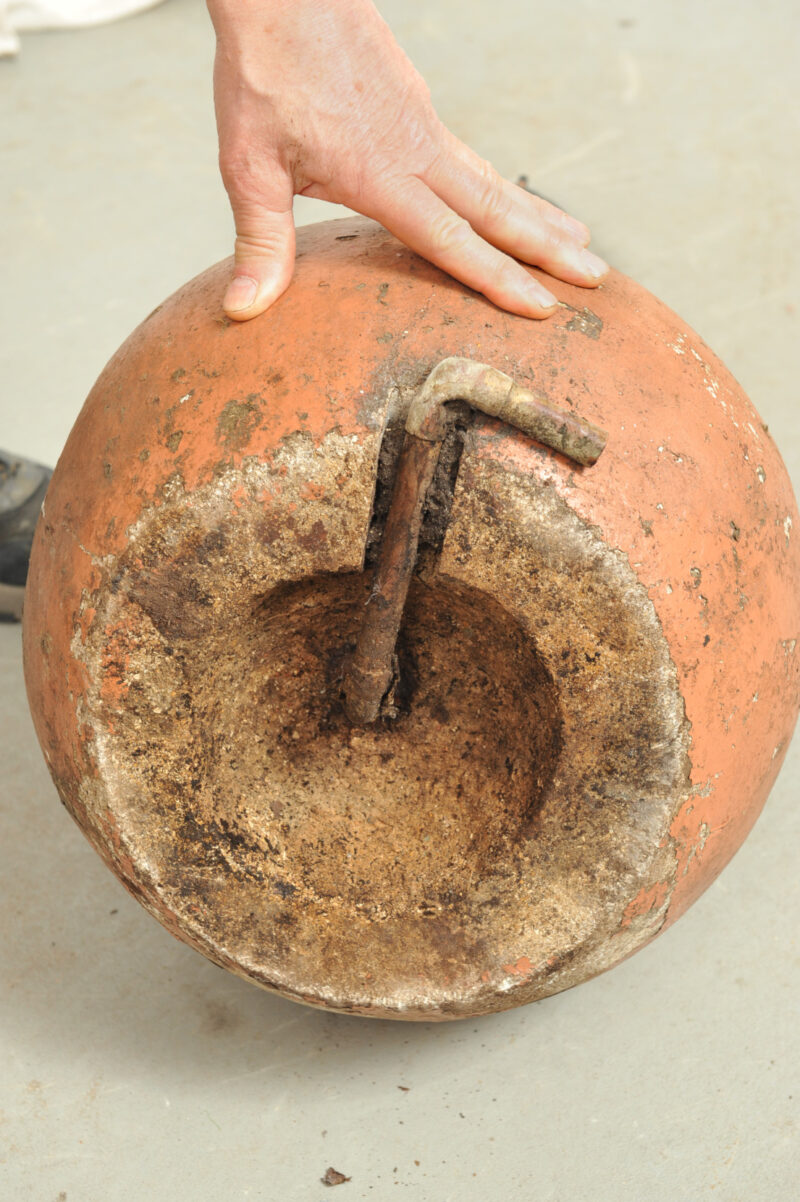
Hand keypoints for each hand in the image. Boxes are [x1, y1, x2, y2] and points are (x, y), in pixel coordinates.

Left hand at [207, 0, 607, 321]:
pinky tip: (511, 202)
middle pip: (496, 209)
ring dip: (539, 217)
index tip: (542, 308)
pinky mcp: (418, 104)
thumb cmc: (262, 72)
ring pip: (493, 181)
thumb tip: (244, 311)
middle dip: (548, 250)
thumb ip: (260, 241)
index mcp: (381, 172)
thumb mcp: (248, 164)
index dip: (497, 278)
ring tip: (579, 243)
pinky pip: (473, 158)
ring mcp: (424, 123)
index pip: (451, 239)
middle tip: (596, 279)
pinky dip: (503, 187)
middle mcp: (417, 149)